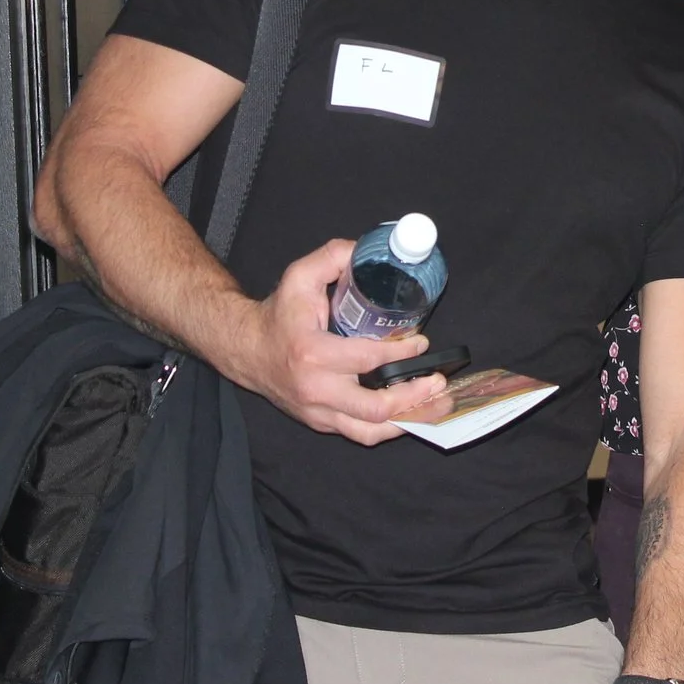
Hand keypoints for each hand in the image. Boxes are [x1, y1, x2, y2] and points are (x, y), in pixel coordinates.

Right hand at [211, 238, 447, 443]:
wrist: (246, 350)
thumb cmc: (278, 315)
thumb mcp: (300, 277)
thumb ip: (333, 257)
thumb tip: (367, 250)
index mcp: (313, 354)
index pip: (367, 360)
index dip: (401, 352)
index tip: (421, 342)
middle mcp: (316, 389)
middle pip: (374, 407)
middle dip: (413, 397)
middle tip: (438, 380)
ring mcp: (318, 412)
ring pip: (369, 431)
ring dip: (408, 420)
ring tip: (436, 405)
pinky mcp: (321, 422)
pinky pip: (360, 433)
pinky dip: (389, 427)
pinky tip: (412, 415)